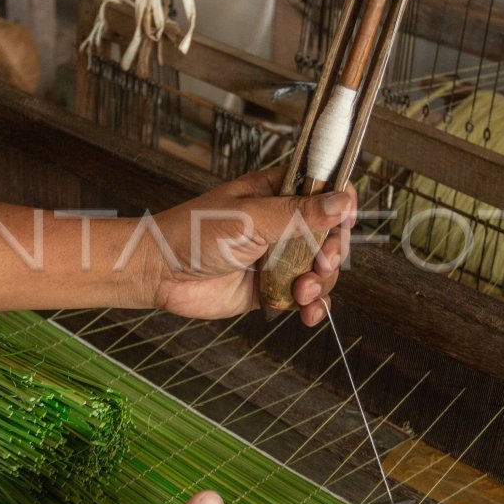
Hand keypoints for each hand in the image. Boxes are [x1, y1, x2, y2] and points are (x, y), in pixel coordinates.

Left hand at [141, 167, 356, 325]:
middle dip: (333, 252)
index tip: (344, 221)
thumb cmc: (193, 232)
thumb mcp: (250, 218)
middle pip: (331, 234)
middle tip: (321, 263)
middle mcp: (282, 223)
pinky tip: (308, 313)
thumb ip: (299, 213)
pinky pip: (305, 297)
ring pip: (321, 269)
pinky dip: (313, 307)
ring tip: (301, 292)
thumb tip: (343, 201)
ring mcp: (278, 257)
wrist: (160, 273)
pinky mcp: (271, 288)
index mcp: (277, 193)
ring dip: (321, 284)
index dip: (341, 203)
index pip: (324, 189)